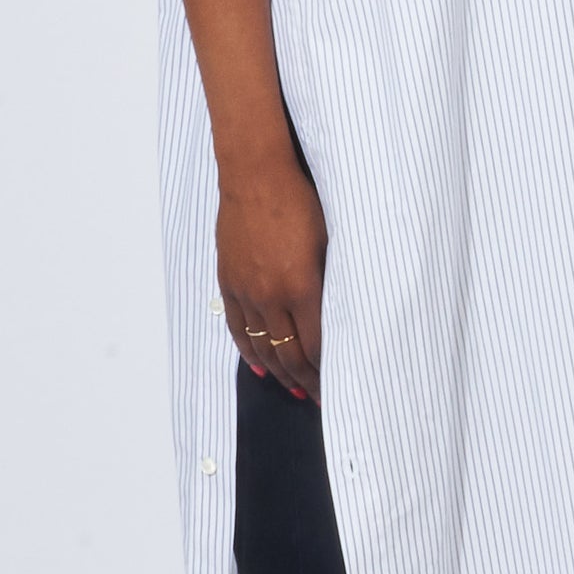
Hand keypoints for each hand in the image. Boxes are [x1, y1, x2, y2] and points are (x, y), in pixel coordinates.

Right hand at [216, 158, 324, 402]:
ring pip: (262, 347)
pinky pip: (239, 328)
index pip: (317, 345)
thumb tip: (344, 313)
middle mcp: (271, 296)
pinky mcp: (229, 281)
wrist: (256, 174)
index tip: (339, 385)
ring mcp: (246, 291)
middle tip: (320, 399)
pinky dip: (250, 351)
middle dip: (307, 380)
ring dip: (279, 373)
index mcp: (302, 286)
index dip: (328, 371)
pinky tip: (259, 366)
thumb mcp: (331, 240)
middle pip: (290, 354)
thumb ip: (334, 281)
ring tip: (294, 389)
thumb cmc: (299, 199)